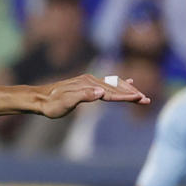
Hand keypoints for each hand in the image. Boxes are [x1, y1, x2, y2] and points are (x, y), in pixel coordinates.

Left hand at [29, 74, 150, 119]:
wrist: (38, 99)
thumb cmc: (51, 104)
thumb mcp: (65, 103)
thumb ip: (83, 97)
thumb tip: (101, 92)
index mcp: (88, 86)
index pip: (111, 92)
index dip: (126, 96)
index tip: (140, 99)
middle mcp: (90, 81)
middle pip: (116, 87)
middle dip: (132, 93)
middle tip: (147, 100)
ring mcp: (88, 82)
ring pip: (113, 84)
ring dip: (128, 89)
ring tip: (140, 94)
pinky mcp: (86, 85)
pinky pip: (107, 82)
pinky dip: (119, 83)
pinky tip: (126, 81)